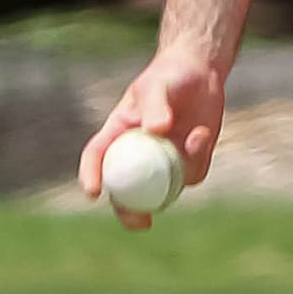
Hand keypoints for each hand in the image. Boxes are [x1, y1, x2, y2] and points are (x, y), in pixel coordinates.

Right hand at [78, 43, 225, 233]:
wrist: (200, 73)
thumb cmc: (169, 75)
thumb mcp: (158, 85)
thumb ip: (155, 105)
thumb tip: (156, 131)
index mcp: (117, 133)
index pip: (97, 156)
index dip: (90, 175)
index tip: (92, 192)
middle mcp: (137, 152)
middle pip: (125, 190)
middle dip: (129, 212)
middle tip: (141, 221)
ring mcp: (163, 160)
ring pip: (163, 188)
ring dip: (180, 175)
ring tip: (197, 134)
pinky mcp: (188, 161)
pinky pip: (191, 174)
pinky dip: (198, 157)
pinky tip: (202, 132)